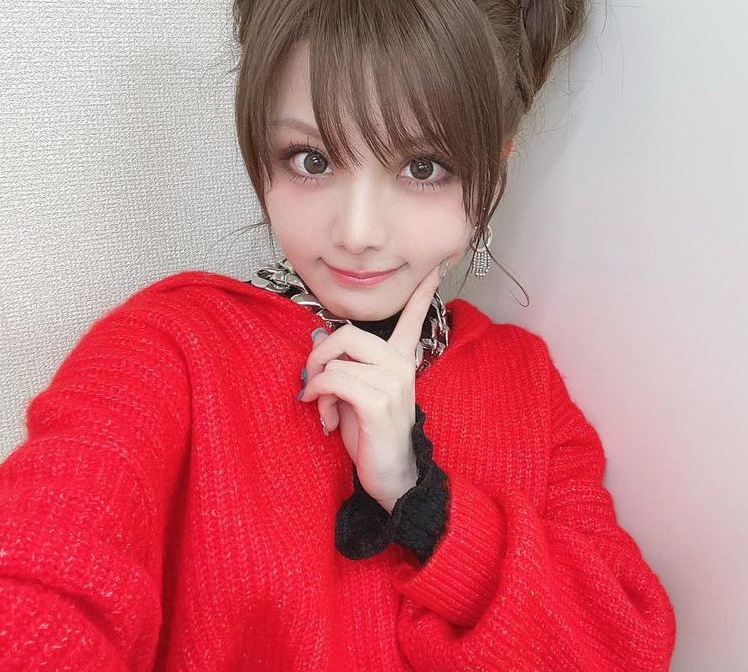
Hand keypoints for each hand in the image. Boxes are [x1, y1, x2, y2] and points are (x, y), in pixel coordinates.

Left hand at [299, 258, 447, 511]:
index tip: (436, 270)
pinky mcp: (378, 401)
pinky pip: (334, 380)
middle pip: (347, 335)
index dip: (421, 294)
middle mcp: (401, 366)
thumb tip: (316, 338)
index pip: (412, 320)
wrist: (390, 478)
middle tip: (311, 381)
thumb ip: (343, 366)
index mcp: (400, 362)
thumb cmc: (371, 437)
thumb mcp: (354, 396)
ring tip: (322, 408)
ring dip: (317, 386)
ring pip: (336, 360)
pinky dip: (319, 395)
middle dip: (318, 356)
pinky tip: (322, 415)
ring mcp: (393, 382)